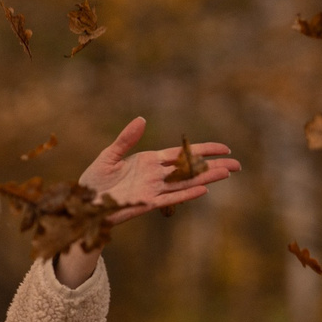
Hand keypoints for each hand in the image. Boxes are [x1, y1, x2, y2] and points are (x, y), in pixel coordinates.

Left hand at [78, 117, 241, 219]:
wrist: (84, 202)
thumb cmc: (95, 179)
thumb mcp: (110, 155)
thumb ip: (126, 139)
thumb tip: (142, 119)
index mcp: (150, 161)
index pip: (182, 153)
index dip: (203, 150)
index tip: (224, 148)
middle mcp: (156, 175)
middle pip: (190, 169)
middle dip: (213, 166)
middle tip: (237, 164)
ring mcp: (153, 189)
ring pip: (185, 183)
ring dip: (206, 179)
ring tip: (227, 173)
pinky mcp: (146, 202)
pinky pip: (170, 198)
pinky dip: (185, 194)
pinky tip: (202, 190)